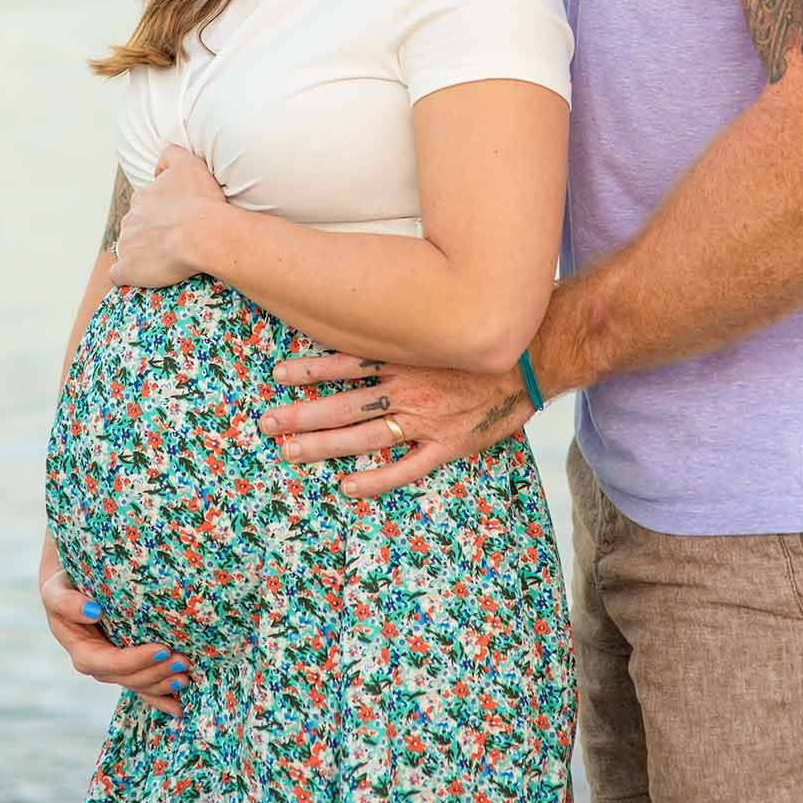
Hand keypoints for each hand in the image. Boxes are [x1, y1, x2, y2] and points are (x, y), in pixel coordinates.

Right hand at [38, 543, 191, 719]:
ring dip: (163, 683)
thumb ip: (67, 603)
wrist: (70, 590)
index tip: (163, 649)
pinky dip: (161, 697)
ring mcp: (113, 670)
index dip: (136, 660)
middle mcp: (97, 666)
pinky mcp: (126, 667)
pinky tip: (178, 708)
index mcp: (81, 652)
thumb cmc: (64, 587)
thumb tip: (94, 611)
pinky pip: (143, 687)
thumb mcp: (57, 591)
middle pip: (129, 677)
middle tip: (183, 661)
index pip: (110, 662)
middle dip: (157, 672)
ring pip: (139, 684)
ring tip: (186, 675)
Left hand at [107, 144, 225, 287]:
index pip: (145, 207)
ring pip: (129, 250)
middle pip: (136, 228)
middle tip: (175, 242)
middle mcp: (130, 220)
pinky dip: (128, 275)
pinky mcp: (128, 269)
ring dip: (143, 255)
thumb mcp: (189, 164)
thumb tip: (159, 168)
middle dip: (151, 234)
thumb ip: (170, 155)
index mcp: (142, 198)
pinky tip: (143, 276)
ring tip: (167, 261)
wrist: (204, 233)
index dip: (161, 216)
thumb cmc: (201, 202)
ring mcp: (126, 245)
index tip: (177, 222)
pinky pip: (119, 274)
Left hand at [256, 351, 533, 497]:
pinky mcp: (449, 445)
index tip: (277, 374)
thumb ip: (402, 328)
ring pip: (365, 436)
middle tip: (266, 422)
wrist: (536, 358)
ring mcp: (427, 420)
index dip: (310, 370)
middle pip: (344, 404)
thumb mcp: (435, 325)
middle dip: (301, 414)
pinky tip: (347, 486)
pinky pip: (407, 467)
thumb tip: (364, 316)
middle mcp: (409, 388)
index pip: (346, 363)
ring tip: (289, 451)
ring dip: (324, 445)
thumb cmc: (480, 339)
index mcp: (404, 357)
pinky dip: (377, 479)